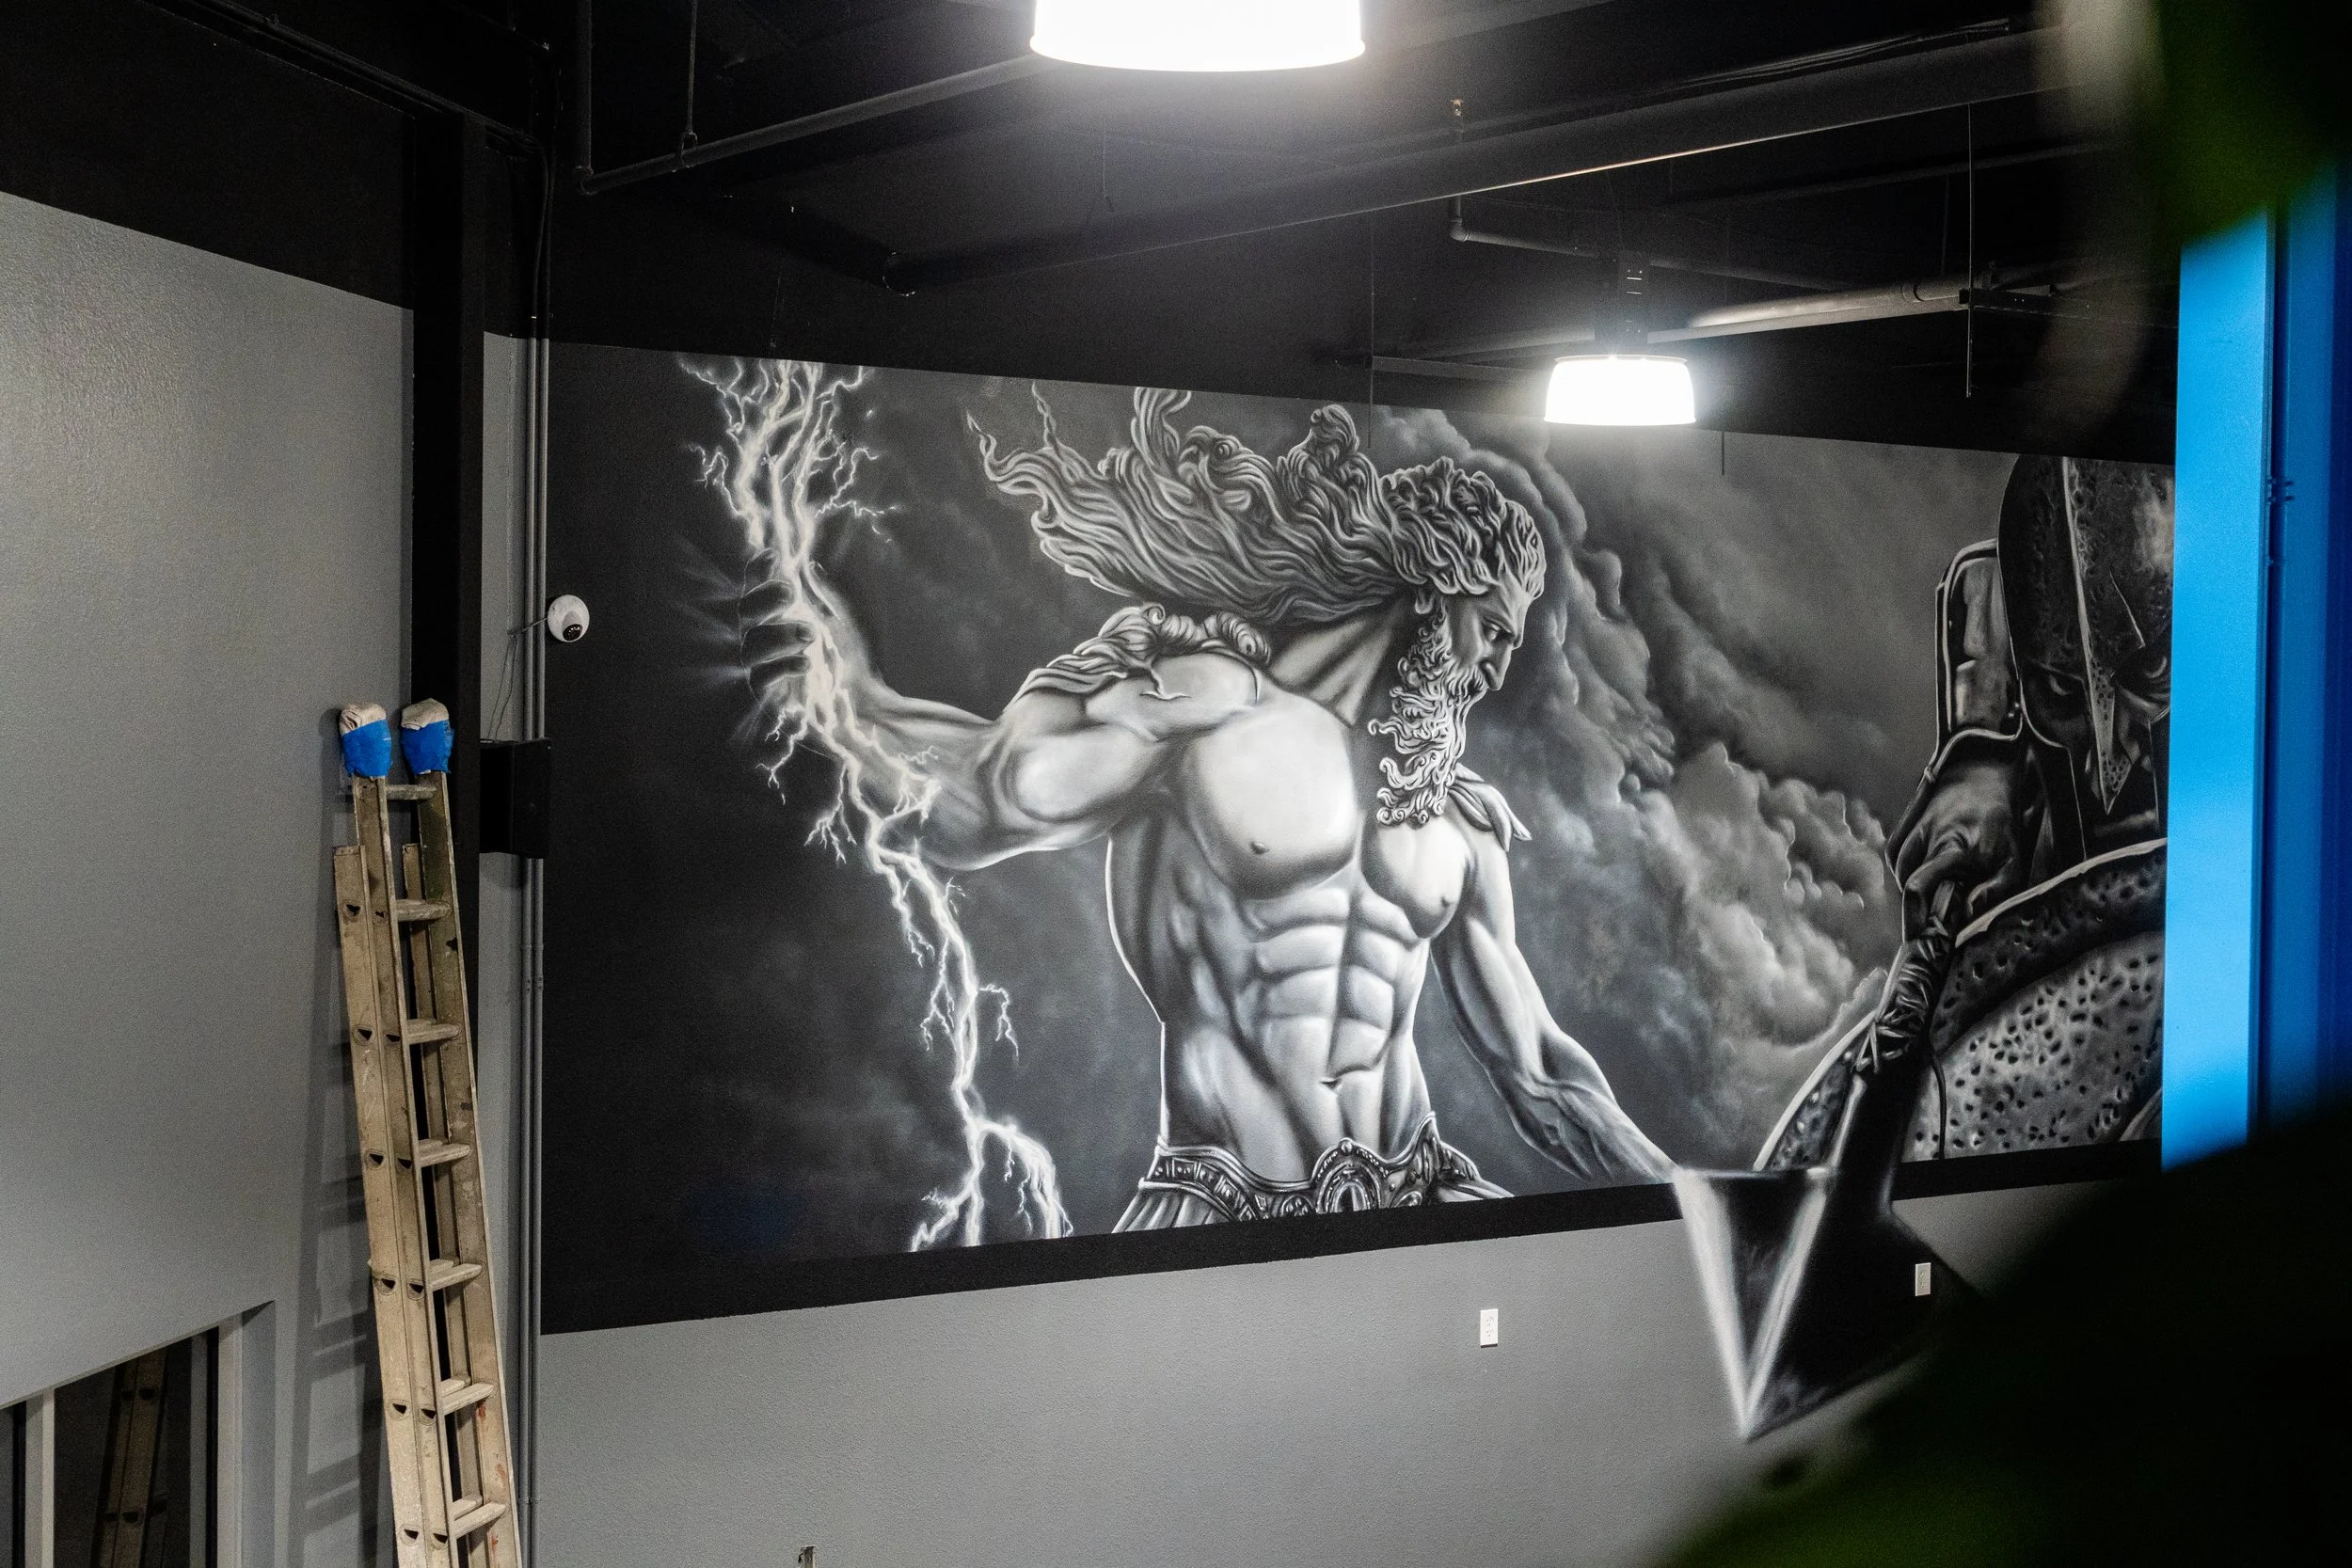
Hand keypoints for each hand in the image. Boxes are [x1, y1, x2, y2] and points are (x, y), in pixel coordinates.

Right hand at [738, 549, 872, 730]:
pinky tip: (805, 664)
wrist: (864, 706)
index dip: (758, 573)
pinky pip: (760, 679)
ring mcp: (760, 669)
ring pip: (751, 646)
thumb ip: (824, 597)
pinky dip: (781, 667)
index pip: (758, 590)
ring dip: (778, 635)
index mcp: (779, 619)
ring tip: (810, 635)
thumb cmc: (850, 662)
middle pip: (746, 613)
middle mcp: (763, 640)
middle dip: (764, 599)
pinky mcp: (765, 698)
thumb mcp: (843, 623)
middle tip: (791, 593)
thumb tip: (812, 565)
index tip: (771, 555)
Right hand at [1890, 752, 2025, 928]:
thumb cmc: (2000, 824)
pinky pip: (1898, 867)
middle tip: (1934, 928)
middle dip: (1919, 912)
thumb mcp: (2013, 859)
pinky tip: (1929, 879)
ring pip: (1901, 879)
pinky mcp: (1900, 835)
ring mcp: (1908, 836)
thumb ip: (1995, 891)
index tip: (1922, 942)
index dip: (1915, 918)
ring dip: (1917, 894)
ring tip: (1938, 897)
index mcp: (1951, 847)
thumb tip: (1969, 916)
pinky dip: (1910, 878)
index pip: (1919, 887)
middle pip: (1908, 889)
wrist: (1978, 779)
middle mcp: (1923, 841)